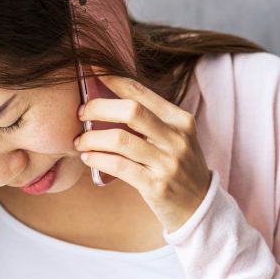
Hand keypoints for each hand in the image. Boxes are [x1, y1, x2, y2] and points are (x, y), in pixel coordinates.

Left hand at [73, 73, 211, 233]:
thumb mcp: (176, 137)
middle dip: (98, 108)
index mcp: (180, 120)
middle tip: (81, 113)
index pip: (142, 92)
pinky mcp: (156, 186)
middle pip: (131, 110)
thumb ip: (150, 119)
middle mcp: (177, 138)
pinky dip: (97, 159)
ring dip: (91, 138)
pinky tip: (88, 157)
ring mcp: (168, 163)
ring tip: (80, 141)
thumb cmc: (178, 166)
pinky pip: (118, 166)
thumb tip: (105, 97)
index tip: (92, 71)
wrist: (200, 206)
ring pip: (120, 140)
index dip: (113, 79)